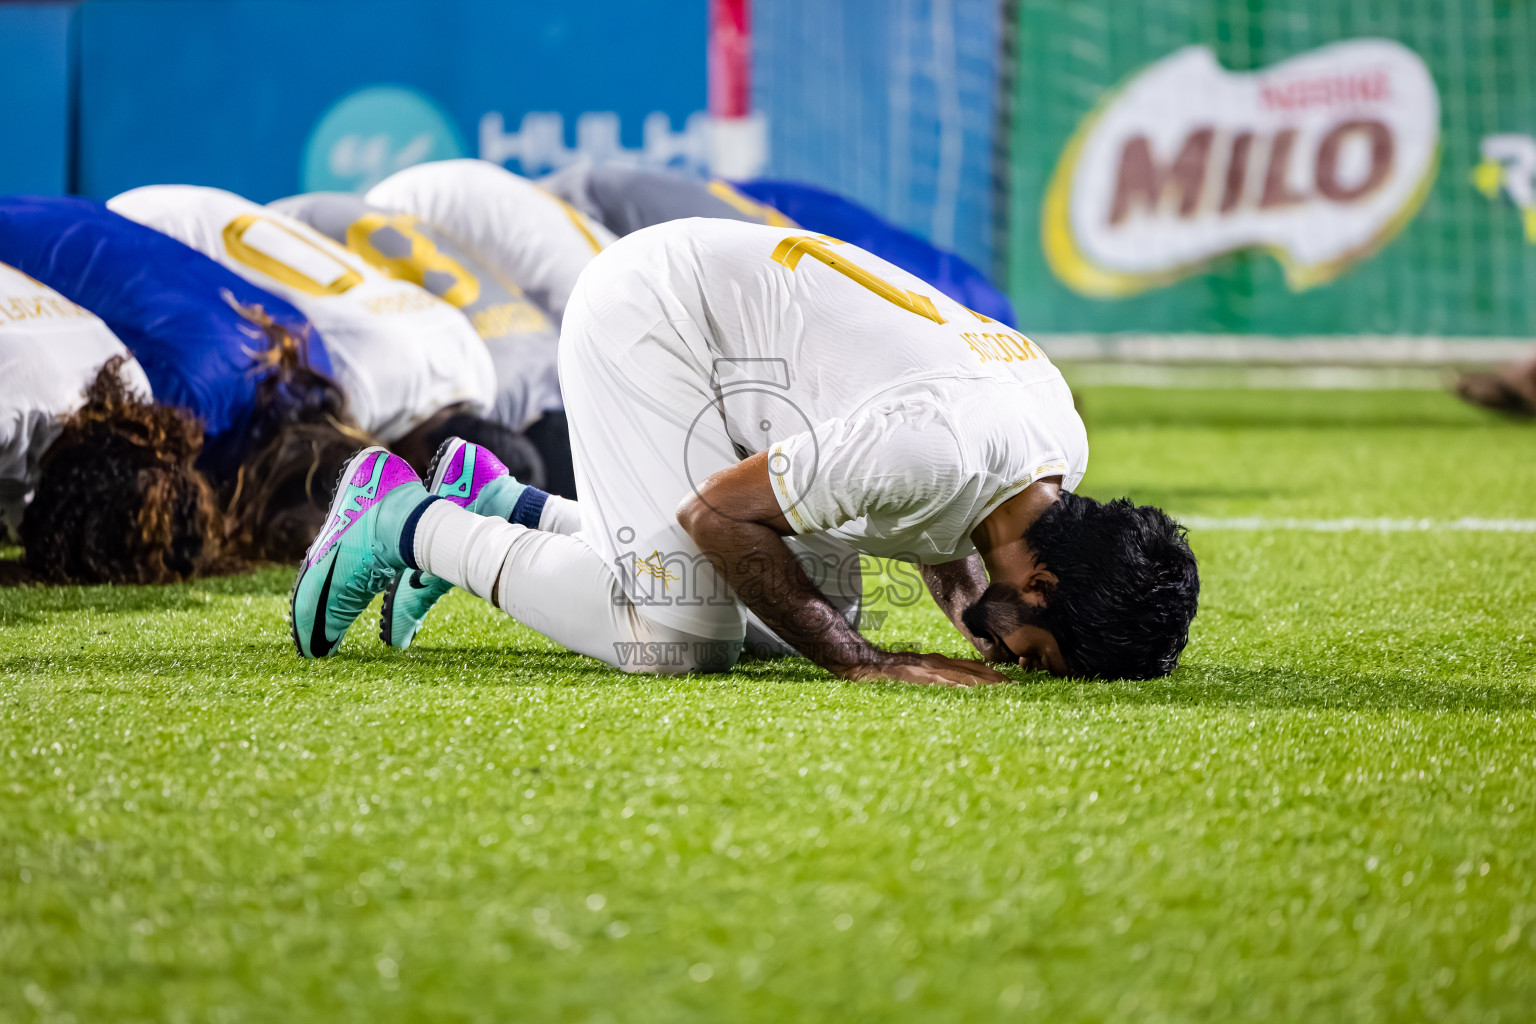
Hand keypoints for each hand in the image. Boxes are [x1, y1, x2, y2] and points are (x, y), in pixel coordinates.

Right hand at [842, 653, 1009, 686]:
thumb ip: (934, 675)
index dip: (992, 675)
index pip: (971, 667)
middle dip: (996, 679)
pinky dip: (963, 687)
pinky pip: (946, 683)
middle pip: (973, 671)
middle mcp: (937, 664)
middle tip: (1018, 687)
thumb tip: (954, 686)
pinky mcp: (919, 677)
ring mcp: (929, 671)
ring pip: (964, 677)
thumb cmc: (886, 670)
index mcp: (937, 662)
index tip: (1011, 682)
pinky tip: (975, 691)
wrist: (862, 663)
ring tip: (1005, 691)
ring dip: (985, 683)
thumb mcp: (915, 669)